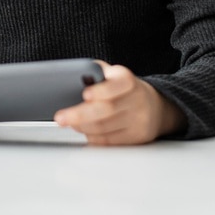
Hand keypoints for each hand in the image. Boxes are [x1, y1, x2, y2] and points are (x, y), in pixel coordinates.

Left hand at [54, 61, 185, 144]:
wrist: (153, 105)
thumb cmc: (122, 87)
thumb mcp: (112, 74)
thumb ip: (94, 73)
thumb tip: (70, 80)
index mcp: (127, 80)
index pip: (116, 85)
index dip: (101, 91)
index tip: (85, 94)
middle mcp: (137, 99)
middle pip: (106, 110)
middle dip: (80, 115)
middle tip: (61, 118)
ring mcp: (139, 120)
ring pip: (105, 128)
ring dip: (82, 127)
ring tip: (70, 122)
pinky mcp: (137, 137)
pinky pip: (109, 141)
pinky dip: (92, 137)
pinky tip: (84, 131)